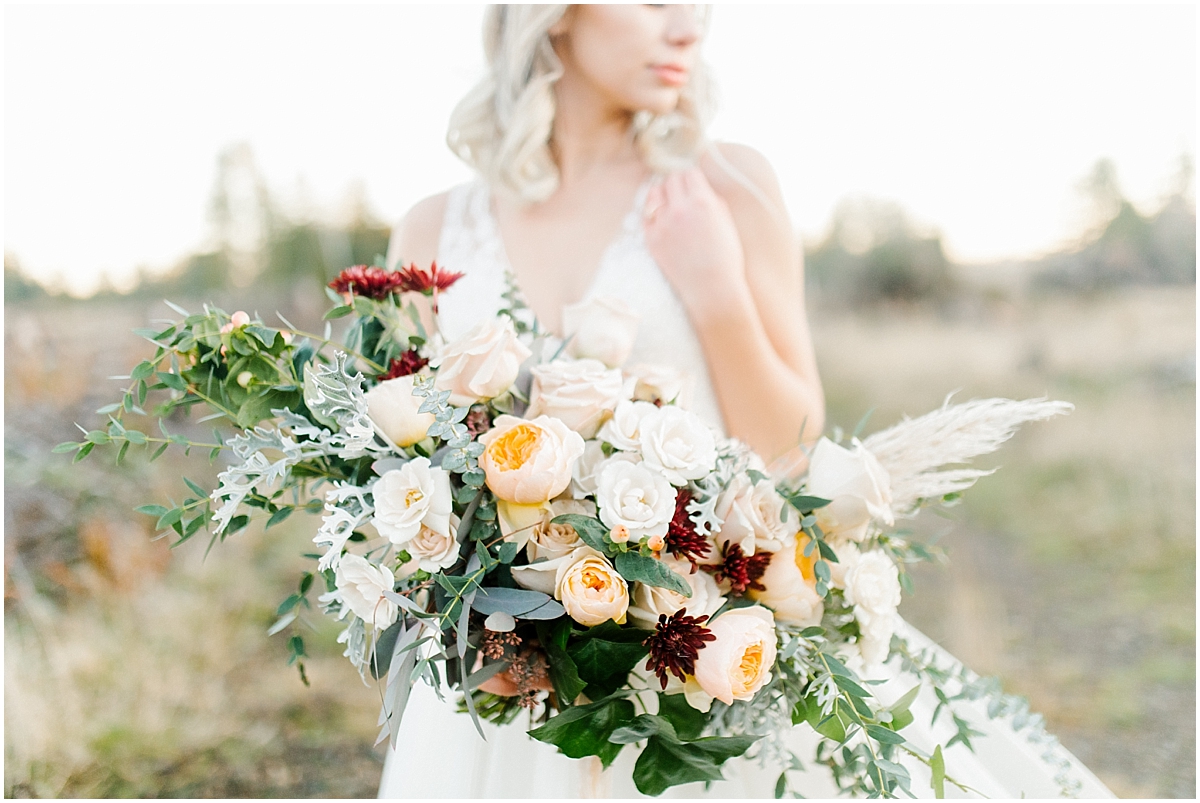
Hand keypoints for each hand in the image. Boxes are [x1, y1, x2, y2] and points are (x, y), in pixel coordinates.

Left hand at [643, 167, 746, 310]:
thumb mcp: (726, 220)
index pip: (690, 173)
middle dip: (678, 185)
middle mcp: (680, 208)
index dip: (693, 179)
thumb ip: (712, 198)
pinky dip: (654, 214)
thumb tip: (699, 185)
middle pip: (671, 180)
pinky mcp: (651, 239)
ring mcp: (662, 224)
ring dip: (662, 195)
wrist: (711, 288)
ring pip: (654, 193)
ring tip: (670, 204)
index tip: (695, 186)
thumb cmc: (725, 256)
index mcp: (702, 201)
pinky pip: (646, 215)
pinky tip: (662, 220)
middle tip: (683, 195)